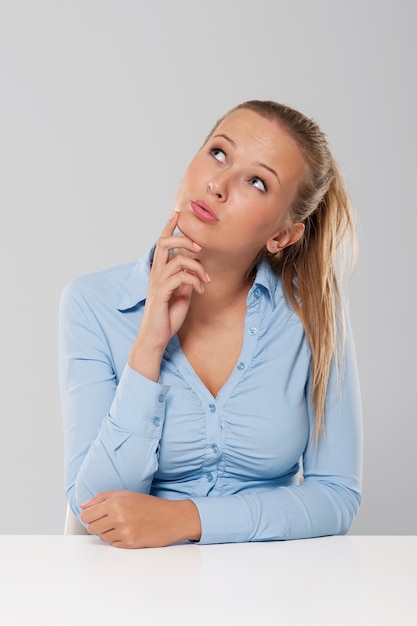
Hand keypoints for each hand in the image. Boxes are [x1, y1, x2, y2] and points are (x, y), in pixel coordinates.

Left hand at [80, 490, 201, 548]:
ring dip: (108, 532)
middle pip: (91, 528)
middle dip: (97, 524)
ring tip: (122, 524)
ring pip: (102, 537)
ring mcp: (124, 533)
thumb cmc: (151, 505)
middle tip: (108, 520)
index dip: (89, 515)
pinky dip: (117, 539)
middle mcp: (118, 518)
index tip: (93, 515)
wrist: (172, 518)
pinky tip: (128, 531)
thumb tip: (84, 505)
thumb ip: (102, 498)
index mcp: (116, 503)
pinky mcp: (129, 544)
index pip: (87, 515)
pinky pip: (113, 544)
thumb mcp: (126, 494)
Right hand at [128, 211, 210, 379]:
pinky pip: (181, 277)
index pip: (162, 244)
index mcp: (159, 272)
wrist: (156, 337)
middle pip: (164, 243)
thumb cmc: (167, 316)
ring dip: (197, 267)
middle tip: (199, 247)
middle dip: (183, 238)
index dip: (168, 227)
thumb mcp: (181, 294)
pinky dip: (195, 281)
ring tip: (206, 280)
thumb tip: (195, 270)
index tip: (176, 214)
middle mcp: (156, 274)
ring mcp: (157, 283)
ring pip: (178, 260)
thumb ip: (185, 280)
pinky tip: (201, 291)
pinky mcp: (161, 293)